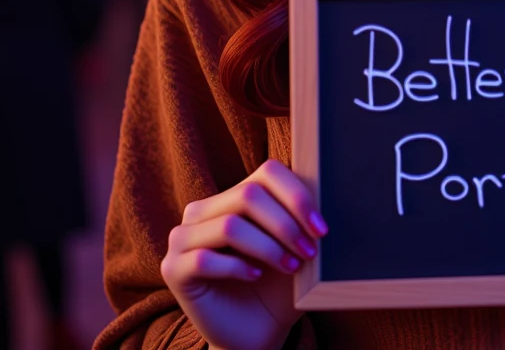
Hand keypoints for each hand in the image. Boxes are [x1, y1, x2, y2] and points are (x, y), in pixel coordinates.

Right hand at [160, 159, 325, 349]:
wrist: (255, 332)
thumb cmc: (278, 287)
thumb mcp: (296, 249)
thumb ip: (304, 220)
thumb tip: (331, 194)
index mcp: (233, 196)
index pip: (267, 172)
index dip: (297, 196)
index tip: (321, 228)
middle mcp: (203, 211)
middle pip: (249, 195)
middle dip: (286, 224)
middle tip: (309, 251)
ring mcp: (183, 238)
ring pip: (229, 226)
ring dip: (268, 247)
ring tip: (290, 266)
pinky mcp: (173, 269)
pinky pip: (205, 259)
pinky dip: (237, 267)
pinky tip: (256, 276)